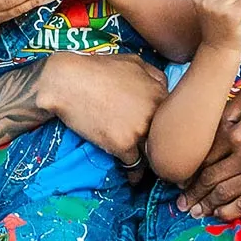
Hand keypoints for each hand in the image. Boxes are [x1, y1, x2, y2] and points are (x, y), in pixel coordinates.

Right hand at [39, 52, 167, 167]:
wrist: (66, 82)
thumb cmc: (97, 68)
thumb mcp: (133, 62)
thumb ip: (154, 76)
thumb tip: (164, 89)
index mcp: (160, 93)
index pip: (174, 119)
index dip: (166, 128)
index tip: (162, 137)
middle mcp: (154, 112)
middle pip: (165, 139)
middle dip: (161, 148)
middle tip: (159, 158)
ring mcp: (139, 130)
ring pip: (152, 154)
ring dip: (150, 163)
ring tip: (148, 171)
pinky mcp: (122, 145)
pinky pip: (134, 165)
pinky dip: (132, 173)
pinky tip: (132, 178)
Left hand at [180, 83, 240, 220]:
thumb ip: (230, 105)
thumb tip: (213, 122)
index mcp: (237, 134)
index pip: (205, 157)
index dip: (191, 171)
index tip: (182, 180)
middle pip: (210, 179)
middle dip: (193, 194)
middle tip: (181, 203)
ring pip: (225, 195)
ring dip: (206, 206)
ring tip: (195, 212)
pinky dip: (229, 212)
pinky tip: (219, 214)